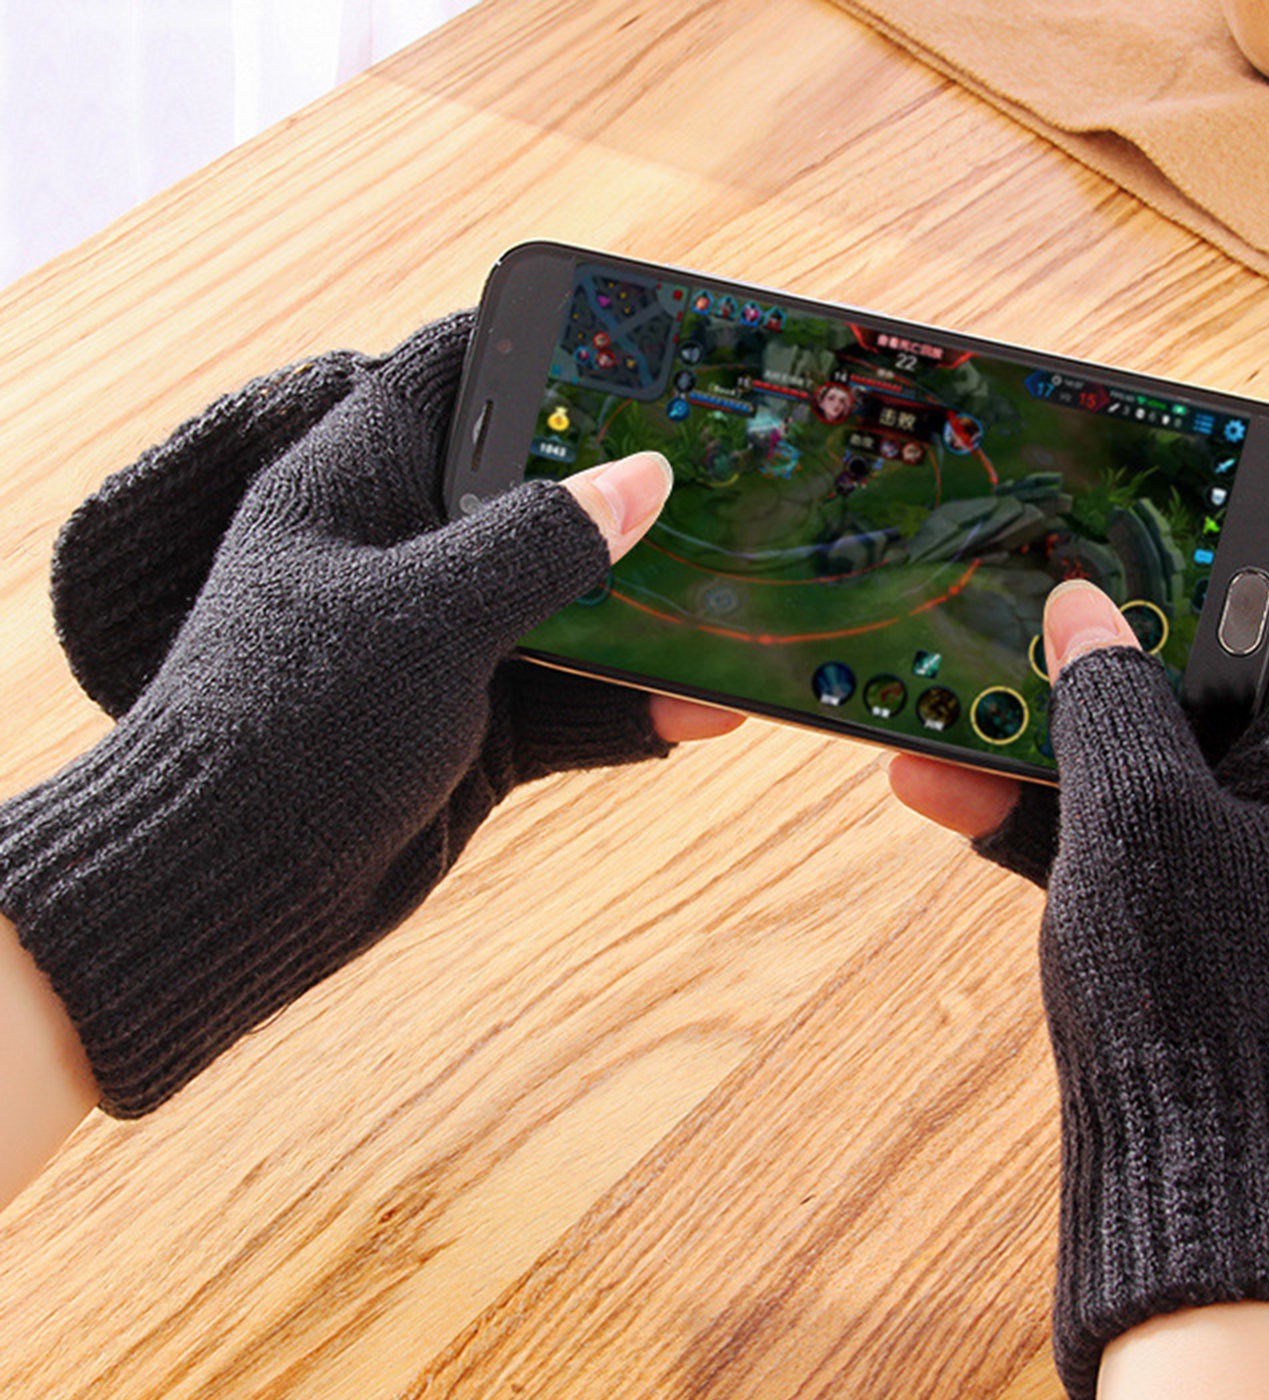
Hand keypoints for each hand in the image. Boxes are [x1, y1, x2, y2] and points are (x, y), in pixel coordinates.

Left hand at [0, 320, 702, 1116]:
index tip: (633, 344)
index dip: (536, 346)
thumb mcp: (430, 612)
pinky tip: (702, 710)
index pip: (451, 375)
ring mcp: (441, 646)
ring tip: (730, 606)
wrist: (236, 885)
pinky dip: (629, 708)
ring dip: (643, 617)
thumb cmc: (300, 719)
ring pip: (564, 609)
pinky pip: (568, 704)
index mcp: (360, 485)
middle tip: (719, 475)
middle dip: (620, 491)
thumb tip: (643, 478)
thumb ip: (541, 542)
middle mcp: (403, 555)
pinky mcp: (471, 728)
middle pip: (530, 495)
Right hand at [889, 528, 1268, 1127]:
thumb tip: (1077, 607)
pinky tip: (941, 788)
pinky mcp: (1190, 900)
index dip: (1241, 537)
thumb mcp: (1138, 815)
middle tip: (1019, 596)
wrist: (1188, 1167)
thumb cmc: (1192, 986)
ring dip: (1048, 727)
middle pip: (1215, 661)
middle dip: (1108, 636)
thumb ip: (1105, 696)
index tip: (1144, 513)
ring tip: (945, 704)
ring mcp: (1249, 847)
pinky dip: (1045, 805)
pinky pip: (1118, 821)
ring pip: (1147, 744)